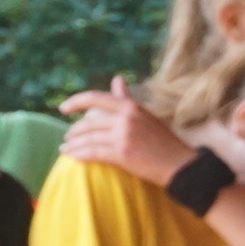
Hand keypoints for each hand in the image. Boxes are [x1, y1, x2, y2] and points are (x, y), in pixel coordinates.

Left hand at [58, 78, 195, 187]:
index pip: (95, 98)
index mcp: (130, 107)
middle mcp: (125, 119)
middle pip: (89, 122)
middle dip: (74, 131)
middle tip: (67, 137)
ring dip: (74, 144)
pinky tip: (73, 157)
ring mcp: (123, 136)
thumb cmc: (164, 142)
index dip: (75, 102)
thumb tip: (117, 78)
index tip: (63, 109)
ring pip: (89, 138)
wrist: (181, 167)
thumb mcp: (145, 115)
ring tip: (65, 148)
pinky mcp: (123, 154)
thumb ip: (126, 98)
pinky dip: (80, 154)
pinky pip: (94, 152)